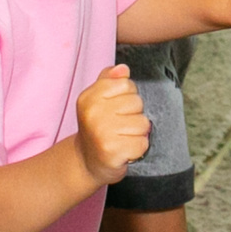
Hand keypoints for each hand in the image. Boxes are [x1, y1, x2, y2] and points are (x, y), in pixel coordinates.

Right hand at [75, 65, 149, 184]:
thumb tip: (123, 69)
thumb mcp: (98, 100)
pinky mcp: (113, 152)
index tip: (116, 109)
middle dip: (134, 115)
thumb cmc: (98, 128)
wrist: (87, 162)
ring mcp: (102, 133)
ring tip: (123, 138)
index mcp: (89, 97)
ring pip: (143, 124)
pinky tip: (125, 151)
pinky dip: (138, 149)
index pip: (126, 84)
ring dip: (137, 134)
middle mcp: (93, 113)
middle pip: (137, 103)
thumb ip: (110, 80)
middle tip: (119, 127)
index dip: (128, 96)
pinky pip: (143, 143)